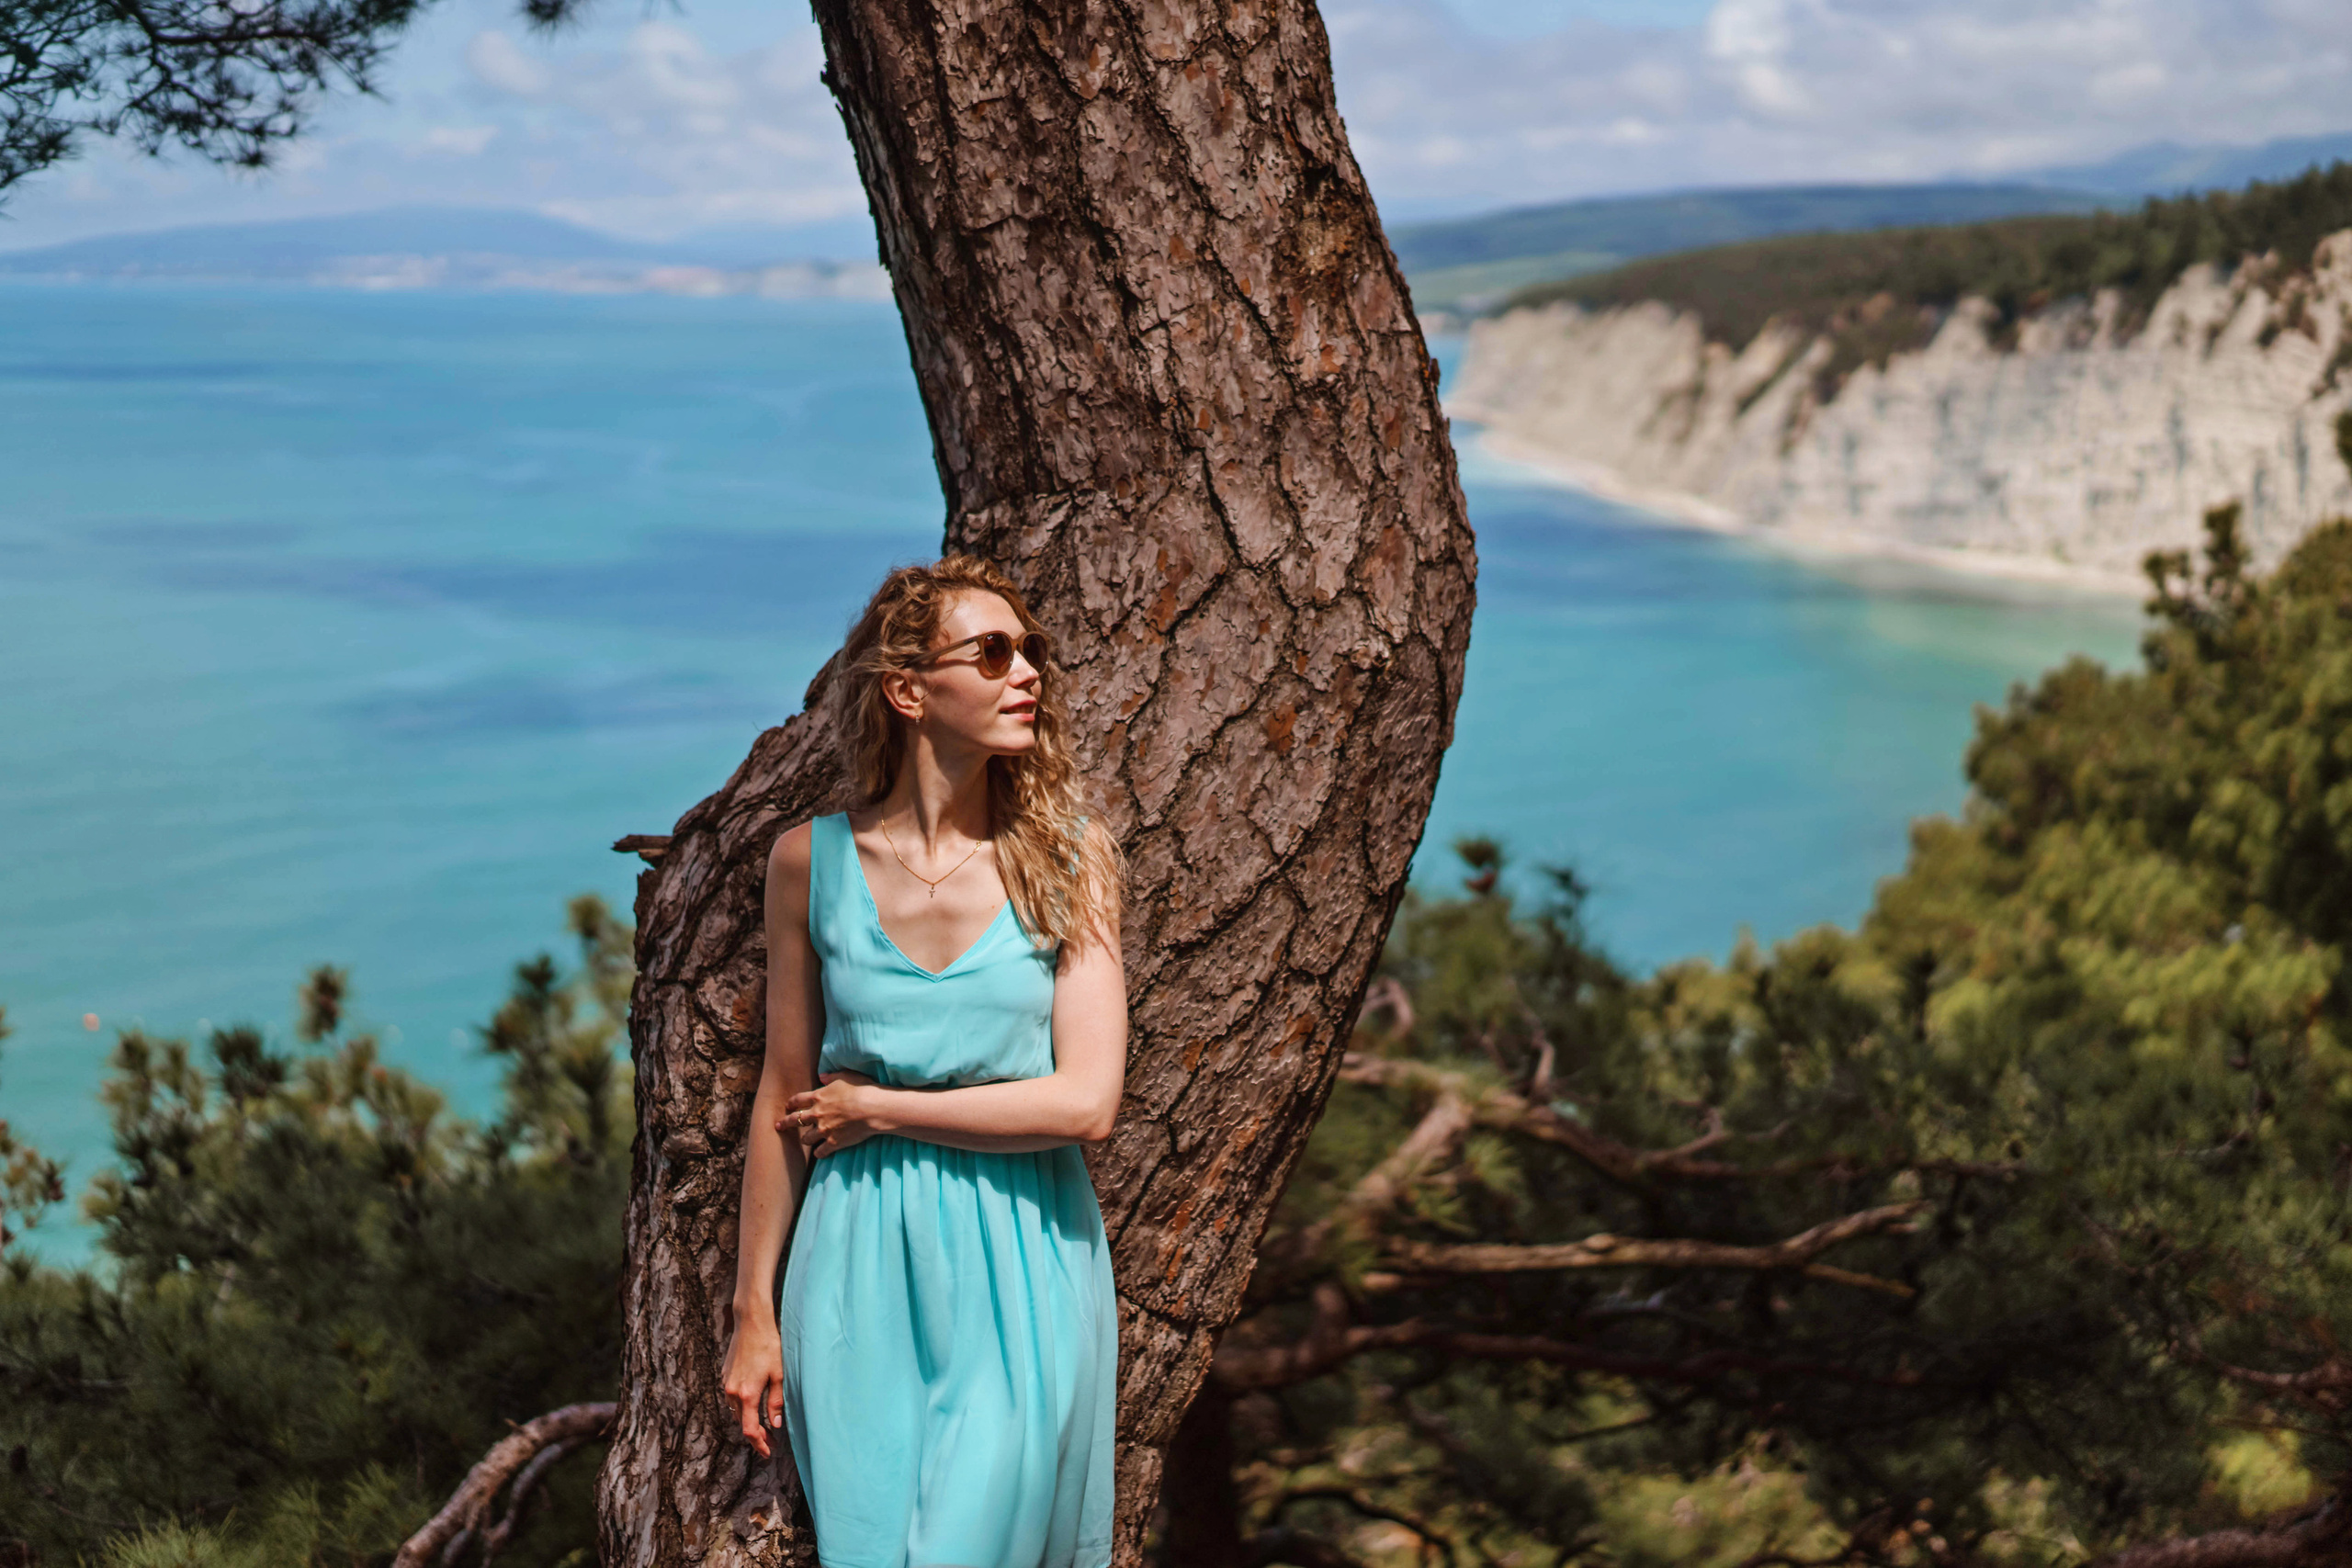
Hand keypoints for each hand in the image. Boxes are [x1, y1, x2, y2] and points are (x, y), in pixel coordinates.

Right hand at [719, 1305, 784, 1456]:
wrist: (751, 1323)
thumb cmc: (770, 1346)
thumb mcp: (779, 1375)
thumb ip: (776, 1402)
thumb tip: (775, 1424)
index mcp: (747, 1394)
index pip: (750, 1430)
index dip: (759, 1444)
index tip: (768, 1452)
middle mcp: (732, 1392)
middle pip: (742, 1423)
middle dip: (756, 1435)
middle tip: (771, 1441)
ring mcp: (727, 1383)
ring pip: (736, 1412)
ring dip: (749, 1421)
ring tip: (764, 1426)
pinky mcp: (725, 1376)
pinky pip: (732, 1399)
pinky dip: (743, 1408)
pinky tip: (754, 1405)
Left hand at [780, 1070, 883, 1157]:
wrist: (872, 1108)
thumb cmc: (861, 1089)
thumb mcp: (846, 1076)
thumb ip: (831, 1076)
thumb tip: (821, 1075)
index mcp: (819, 1097)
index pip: (798, 1100)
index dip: (791, 1103)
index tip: (788, 1106)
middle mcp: (817, 1114)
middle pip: (795, 1120)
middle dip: (785, 1123)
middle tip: (778, 1127)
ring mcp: (824, 1129)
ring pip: (806, 1138)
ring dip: (805, 1139)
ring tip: (805, 1140)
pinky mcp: (833, 1142)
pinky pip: (820, 1152)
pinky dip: (819, 1153)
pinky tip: (820, 1153)